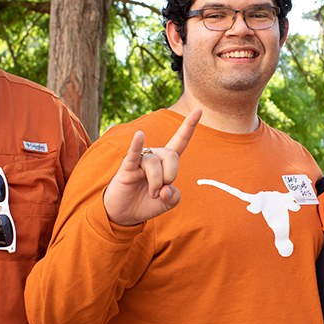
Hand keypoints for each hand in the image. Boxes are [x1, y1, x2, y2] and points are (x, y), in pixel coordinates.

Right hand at [102, 108, 201, 226]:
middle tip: (162, 191)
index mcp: (166, 162)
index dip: (189, 126)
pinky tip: (139, 135)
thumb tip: (166, 189)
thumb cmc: (146, 204)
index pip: (180, 141)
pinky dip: (136, 145)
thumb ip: (174, 197)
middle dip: (171, 175)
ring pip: (154, 163)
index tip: (199, 109)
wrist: (124, 214)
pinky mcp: (127, 167)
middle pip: (171, 155)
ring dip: (156, 183)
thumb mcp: (167, 203)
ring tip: (152, 194)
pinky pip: (134, 154)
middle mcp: (154, 156)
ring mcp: (139, 160)